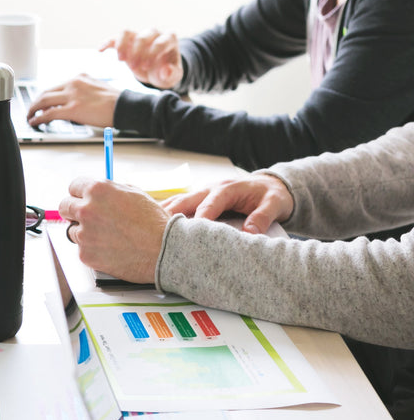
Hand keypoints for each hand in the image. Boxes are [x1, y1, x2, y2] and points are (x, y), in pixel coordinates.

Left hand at [26, 75, 119, 128]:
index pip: (55, 86)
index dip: (44, 96)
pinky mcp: (73, 109)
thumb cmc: (114, 101)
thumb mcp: (95, 88)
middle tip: (30, 111)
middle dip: (35, 103)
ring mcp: (72, 95)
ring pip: (44, 101)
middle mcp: (73, 83)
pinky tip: (35, 122)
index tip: (39, 103)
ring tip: (30, 117)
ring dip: (33, 110)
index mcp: (79, 77)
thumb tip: (67, 103)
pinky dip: (39, 118)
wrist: (125, 106)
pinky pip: (49, 113)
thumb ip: (80, 92)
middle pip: (46, 92)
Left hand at [59, 177, 168, 282]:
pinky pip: (82, 249)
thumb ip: (111, 190)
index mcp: (97, 190)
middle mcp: (86, 210)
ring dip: (84, 232)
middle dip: (74, 210)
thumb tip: (98, 191)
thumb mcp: (134, 193)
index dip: (80, 193)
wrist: (163, 250)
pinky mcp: (85, 254)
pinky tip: (110, 248)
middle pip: (65, 206)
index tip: (82, 198)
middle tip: (87, 217)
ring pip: (72, 230)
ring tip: (108, 236)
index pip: (73, 186)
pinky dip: (92, 249)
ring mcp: (84, 234)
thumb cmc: (154, 222)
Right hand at [100, 29, 182, 88]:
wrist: (157, 72)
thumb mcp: (172, 77)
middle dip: (137, 52)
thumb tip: (166, 70)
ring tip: (121, 60)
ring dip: (122, 46)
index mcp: (168, 39)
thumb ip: (171, 74)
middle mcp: (153, 34)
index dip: (152, 53)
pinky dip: (106, 43)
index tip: (146, 67)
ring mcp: (138, 36)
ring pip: (126, 32)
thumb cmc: (166, 72)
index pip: (160, 41)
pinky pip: (114, 38)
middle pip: (142, 36)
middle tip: (134, 67)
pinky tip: (99, 50)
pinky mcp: (126, 42)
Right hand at [162, 174, 293, 234]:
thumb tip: (249, 233)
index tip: (191, 233)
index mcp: (227, 189)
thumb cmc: (270, 195)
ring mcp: (201, 193)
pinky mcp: (196, 200)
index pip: (209, 204)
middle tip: (156, 231)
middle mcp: (210, 189)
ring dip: (160, 214)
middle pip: (184, 201)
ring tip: (144, 228)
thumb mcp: (274, 204)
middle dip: (170, 215)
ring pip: (176, 202)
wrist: (269, 186)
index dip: (199, 218)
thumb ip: (262, 217)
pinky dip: (162, 213)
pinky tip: (149, 224)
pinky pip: (176, 205)